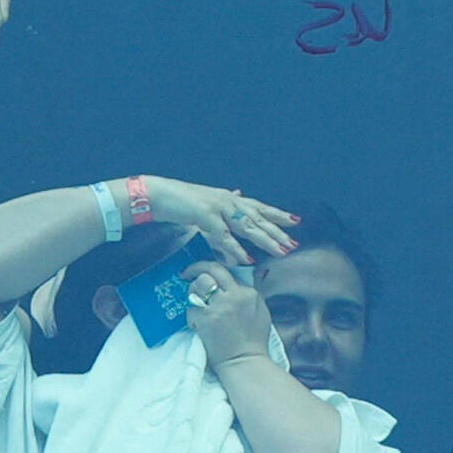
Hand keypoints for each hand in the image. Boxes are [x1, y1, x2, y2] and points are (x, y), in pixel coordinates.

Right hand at [147, 176, 299, 264]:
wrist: (157, 195)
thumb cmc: (180, 201)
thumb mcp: (207, 201)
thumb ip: (224, 203)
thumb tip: (239, 193)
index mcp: (229, 198)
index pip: (258, 206)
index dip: (277, 214)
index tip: (295, 220)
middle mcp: (228, 200)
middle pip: (258, 217)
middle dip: (277, 231)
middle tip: (293, 243)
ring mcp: (218, 207)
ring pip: (247, 226)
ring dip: (265, 240)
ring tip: (280, 251)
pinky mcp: (205, 215)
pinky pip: (224, 236)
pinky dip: (236, 248)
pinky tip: (247, 259)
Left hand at [184, 261, 273, 366]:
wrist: (245, 362)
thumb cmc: (253, 341)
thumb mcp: (260, 311)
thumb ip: (249, 293)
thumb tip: (242, 277)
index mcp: (249, 293)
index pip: (227, 271)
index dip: (212, 270)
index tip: (205, 273)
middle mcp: (235, 295)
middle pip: (212, 269)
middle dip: (196, 267)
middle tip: (187, 273)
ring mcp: (220, 306)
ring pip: (199, 283)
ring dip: (192, 290)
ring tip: (193, 299)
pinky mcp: (206, 319)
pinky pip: (191, 306)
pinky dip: (191, 313)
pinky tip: (196, 321)